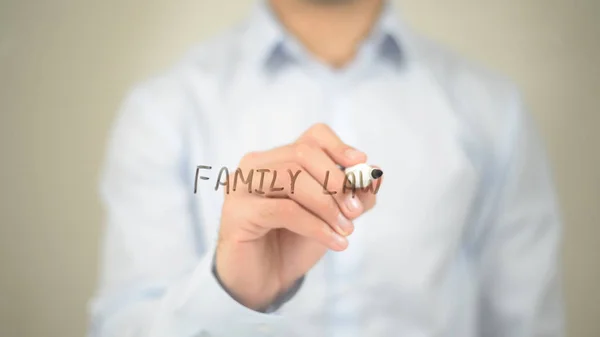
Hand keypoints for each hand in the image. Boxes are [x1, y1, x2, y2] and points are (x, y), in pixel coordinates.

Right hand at [215, 123, 381, 310]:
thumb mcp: (331, 216)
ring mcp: (241, 186)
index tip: (361, 166)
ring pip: (292, 177)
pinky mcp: (236, 213)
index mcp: (278, 159)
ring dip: (327, 204)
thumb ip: (353, 195)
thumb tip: (376, 173)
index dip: (339, 147)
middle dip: (335, 181)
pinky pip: (284, 210)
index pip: (311, 137)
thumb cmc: (293, 242)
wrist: (264, 281)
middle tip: (355, 211)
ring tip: (346, 229)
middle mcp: (255, 166)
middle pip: (302, 153)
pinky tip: (334, 242)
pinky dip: (316, 226)